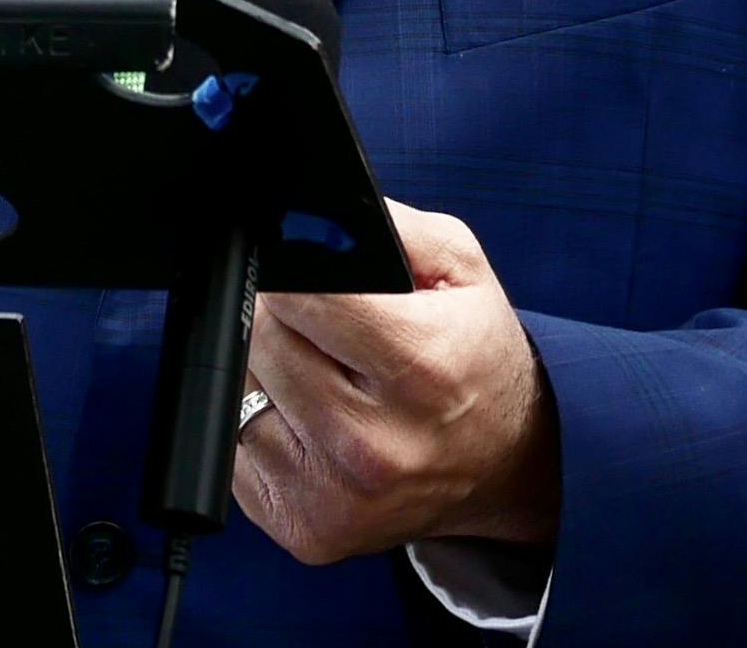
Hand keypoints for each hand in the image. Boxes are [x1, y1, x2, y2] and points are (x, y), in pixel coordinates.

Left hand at [236, 201, 558, 563]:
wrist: (506, 465)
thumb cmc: (476, 359)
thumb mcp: (462, 268)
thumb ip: (388, 226)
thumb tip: (308, 216)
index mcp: (418, 367)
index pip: (300, 296)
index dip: (293, 275)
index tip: (299, 275)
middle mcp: (373, 443)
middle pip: (263, 341)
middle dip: (279, 318)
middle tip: (319, 324)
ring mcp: (335, 495)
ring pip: (242, 393)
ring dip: (267, 372)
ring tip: (322, 371)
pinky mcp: (306, 530)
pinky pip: (240, 452)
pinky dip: (263, 426)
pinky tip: (310, 421)